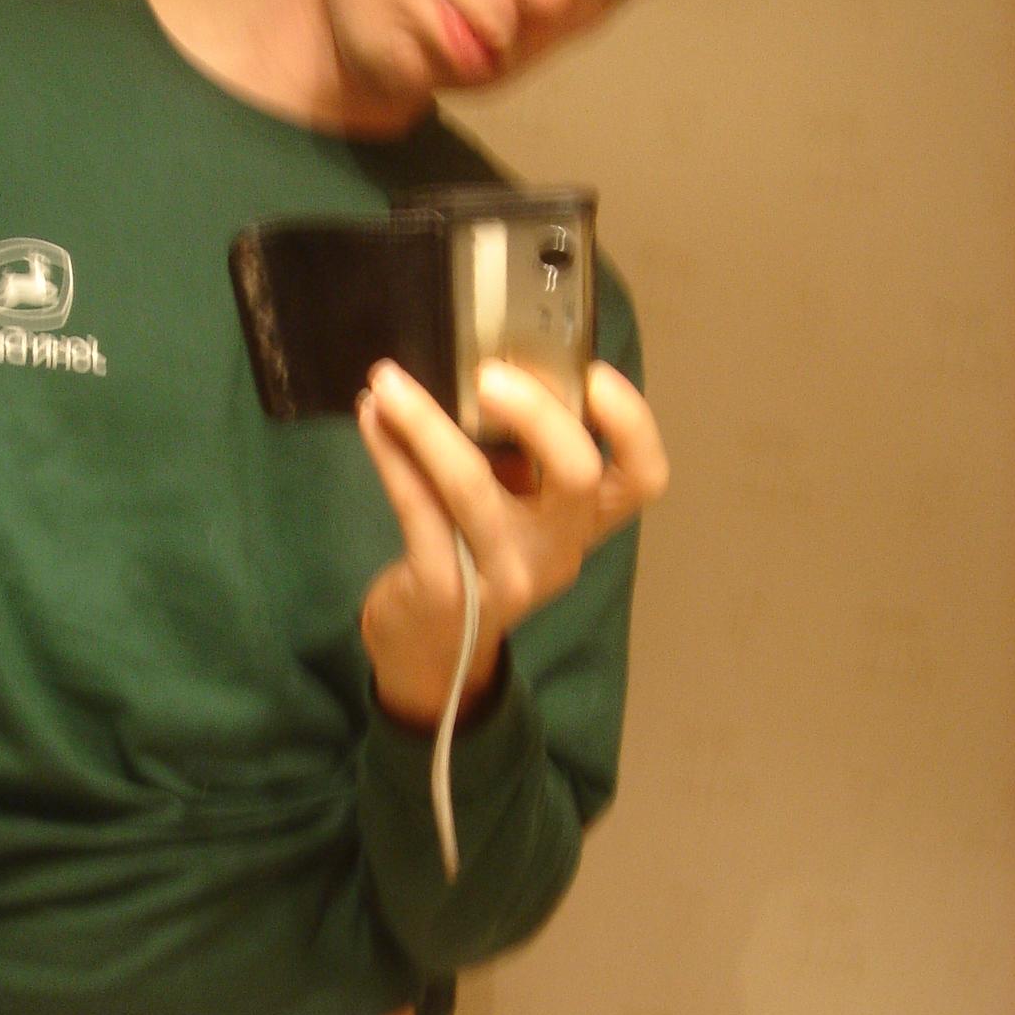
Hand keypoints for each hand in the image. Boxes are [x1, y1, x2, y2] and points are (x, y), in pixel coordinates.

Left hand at [356, 357, 668, 726]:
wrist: (429, 651)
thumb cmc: (473, 557)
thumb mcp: (512, 509)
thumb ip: (514, 454)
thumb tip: (476, 363)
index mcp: (583, 525)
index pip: (642, 478)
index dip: (631, 423)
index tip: (593, 373)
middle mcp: (556, 553)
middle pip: (576, 474)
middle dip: (535, 412)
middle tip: (486, 374)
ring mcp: (503, 575)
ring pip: (473, 486)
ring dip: (426, 424)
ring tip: (388, 383)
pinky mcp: (444, 588)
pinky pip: (417, 506)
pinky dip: (390, 454)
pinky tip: (372, 418)